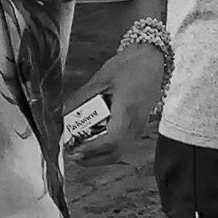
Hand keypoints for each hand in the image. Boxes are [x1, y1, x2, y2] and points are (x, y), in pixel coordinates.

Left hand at [66, 44, 166, 164]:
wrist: (153, 58)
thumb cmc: (130, 64)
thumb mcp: (101, 78)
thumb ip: (82, 98)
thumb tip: (63, 115)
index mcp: (127, 110)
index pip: (111, 140)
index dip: (91, 149)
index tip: (73, 150)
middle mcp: (136, 123)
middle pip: (115, 153)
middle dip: (92, 159)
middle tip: (72, 153)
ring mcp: (140, 126)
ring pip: (120, 152)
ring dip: (99, 156)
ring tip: (80, 149)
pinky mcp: (139, 125)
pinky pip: (123, 144)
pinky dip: (106, 148)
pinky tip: (94, 140)